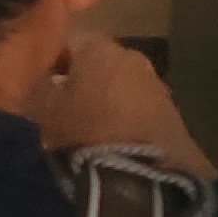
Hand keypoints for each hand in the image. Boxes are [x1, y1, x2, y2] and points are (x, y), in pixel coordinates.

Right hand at [28, 41, 213, 178]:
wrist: (143, 176)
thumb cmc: (84, 133)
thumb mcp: (44, 110)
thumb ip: (41, 86)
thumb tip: (44, 77)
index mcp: (98, 48)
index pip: (71, 41)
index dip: (57, 62)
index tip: (47, 85)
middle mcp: (132, 56)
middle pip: (102, 63)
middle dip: (89, 81)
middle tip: (71, 109)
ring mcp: (158, 85)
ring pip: (126, 86)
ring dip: (113, 102)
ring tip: (98, 132)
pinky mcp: (176, 115)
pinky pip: (145, 111)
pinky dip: (132, 122)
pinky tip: (123, 144)